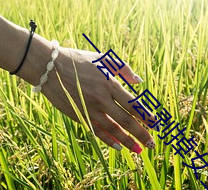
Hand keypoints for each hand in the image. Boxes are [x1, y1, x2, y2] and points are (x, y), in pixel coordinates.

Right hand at [42, 47, 156, 152]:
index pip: (133, 104)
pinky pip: (97, 130)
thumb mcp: (103, 58)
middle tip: (152, 143)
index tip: (156, 124)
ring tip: (139, 150)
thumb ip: (123, 69)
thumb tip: (139, 81)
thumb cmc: (79, 60)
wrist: (51, 68)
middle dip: (141, 133)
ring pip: (113, 129)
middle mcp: (102, 99)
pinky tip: (118, 147)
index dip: (146, 116)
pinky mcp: (79, 115)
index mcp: (110, 83)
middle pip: (126, 120)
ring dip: (127, 140)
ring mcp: (89, 109)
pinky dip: (108, 140)